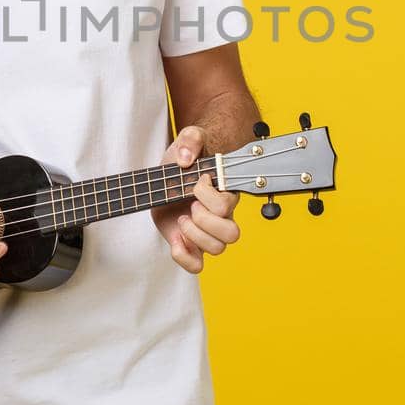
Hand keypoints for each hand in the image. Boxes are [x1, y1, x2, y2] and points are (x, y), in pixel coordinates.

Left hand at [151, 125, 241, 273]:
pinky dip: (184, 257)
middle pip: (231, 234)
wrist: (173, 171)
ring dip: (194, 235)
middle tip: (190, 205)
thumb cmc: (186, 158)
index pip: (227, 205)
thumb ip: (191, 139)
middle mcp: (221, 216)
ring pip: (218, 249)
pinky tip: (175, 239)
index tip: (197, 181)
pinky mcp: (190, 242)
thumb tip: (187, 158)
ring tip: (181, 218)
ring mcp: (207, 232)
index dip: (208, 195)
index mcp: (225, 193)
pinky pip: (196, 265)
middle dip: (204, 219)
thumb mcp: (188, 140)